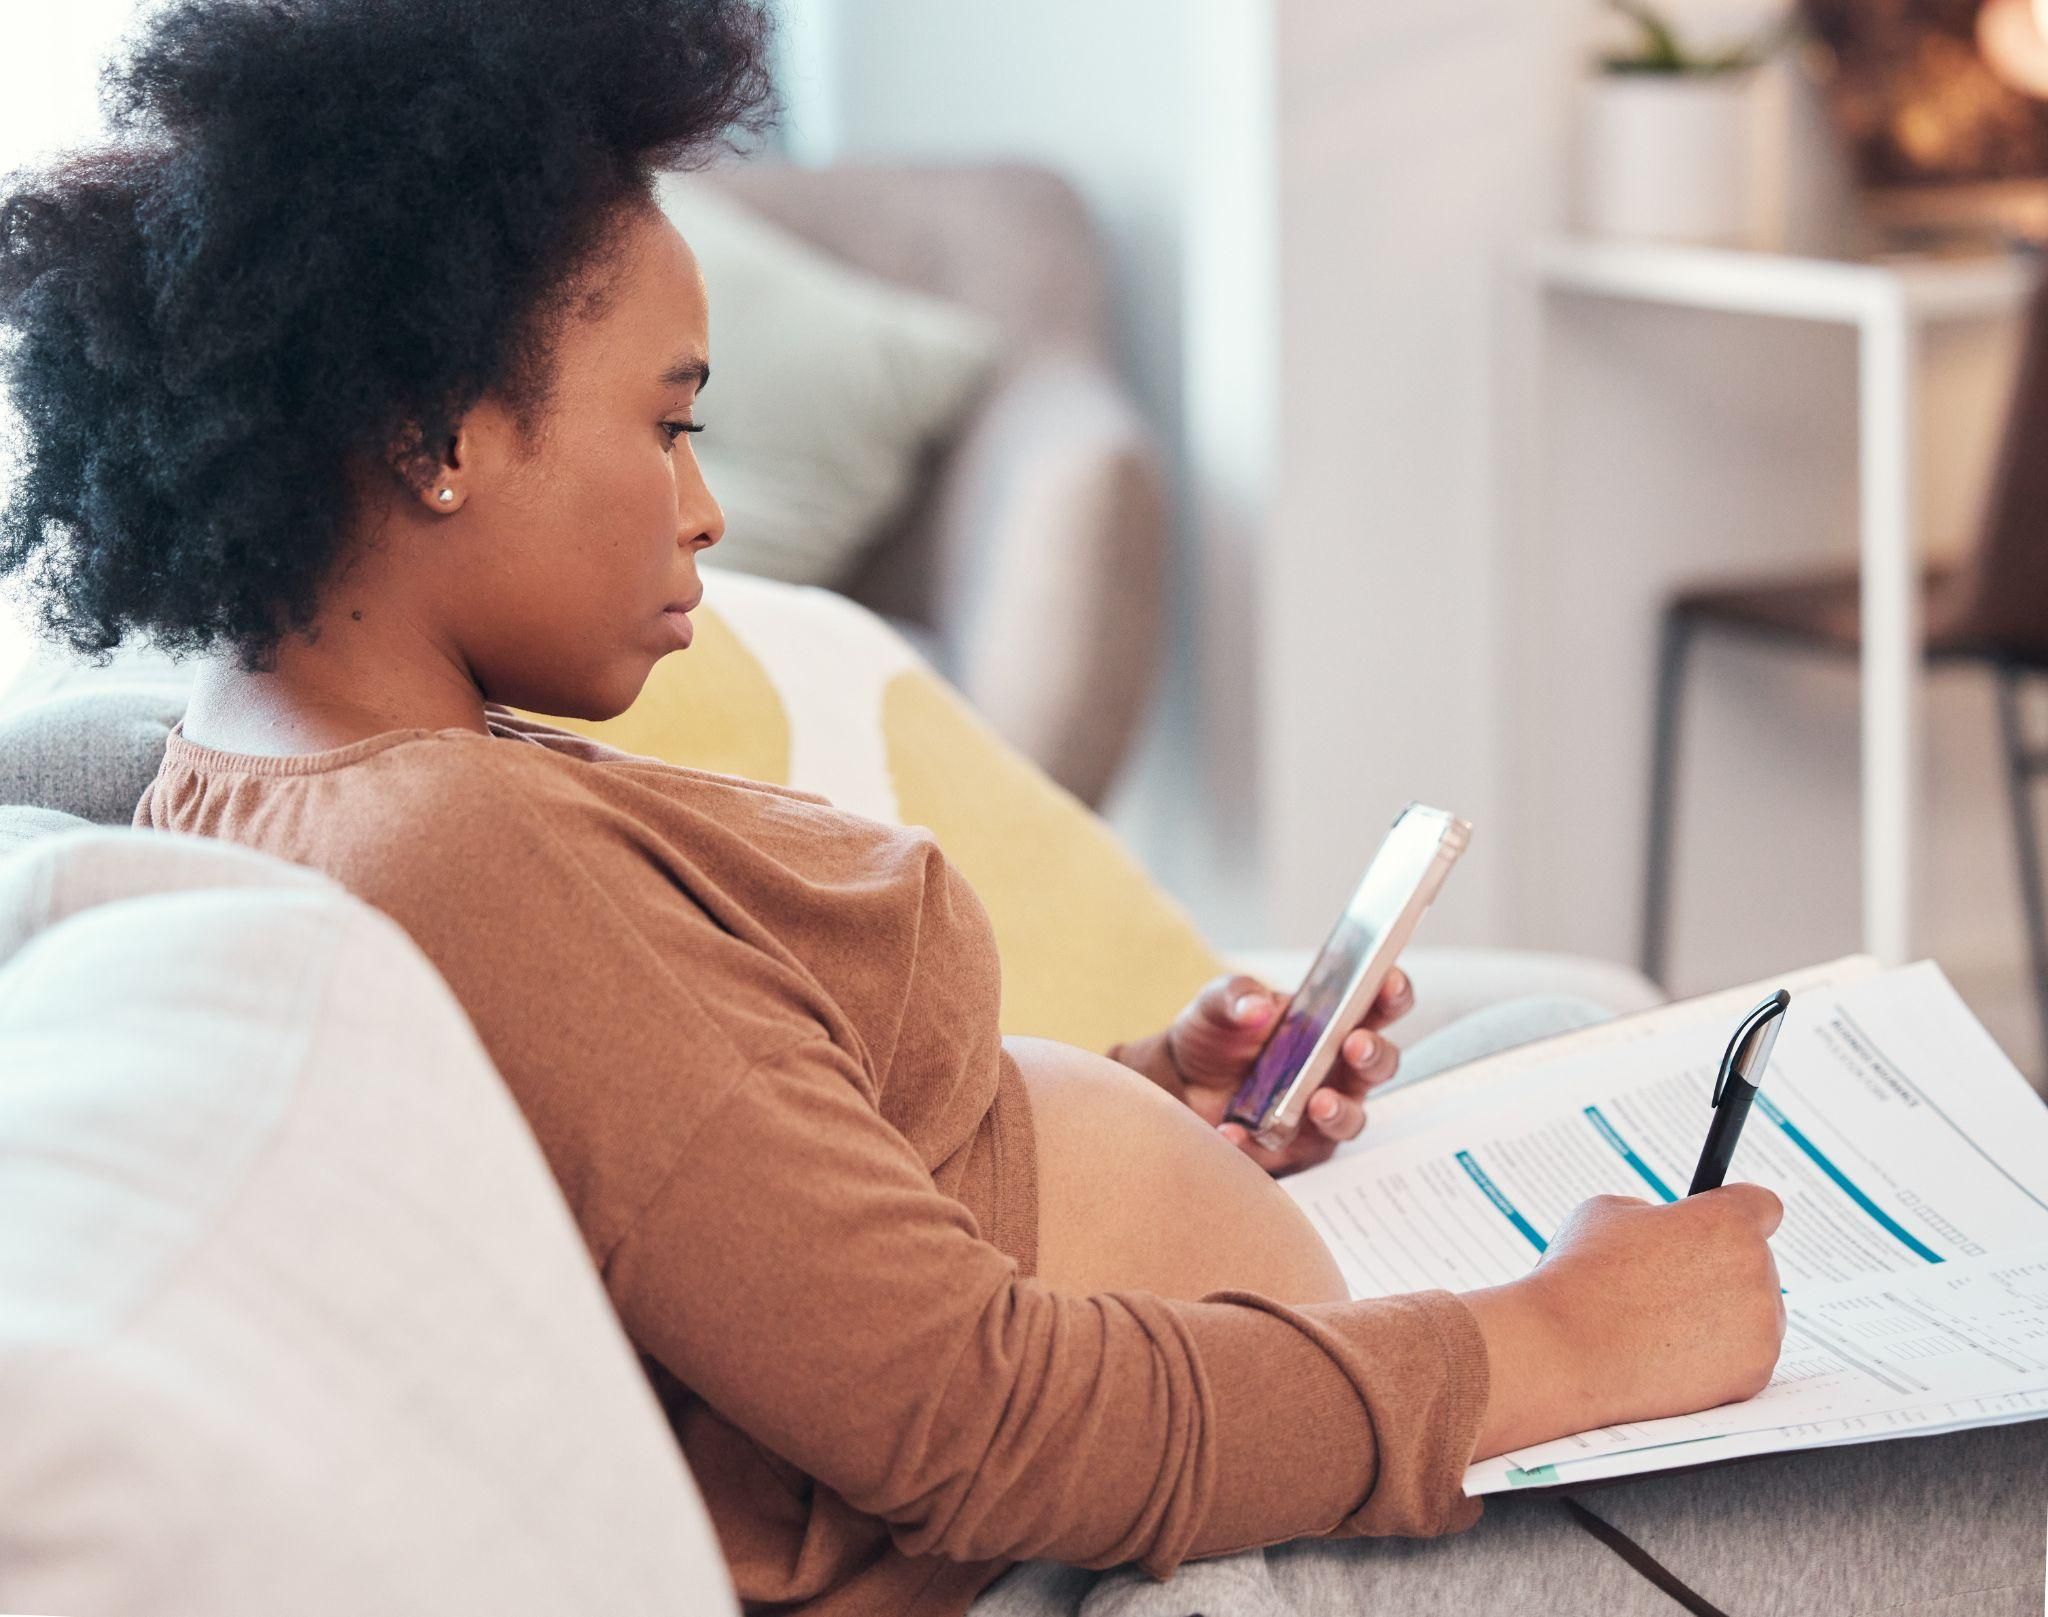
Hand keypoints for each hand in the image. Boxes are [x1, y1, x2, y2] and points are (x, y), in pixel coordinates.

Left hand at [1119, 968, 1414, 1176]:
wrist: (1181, 1081)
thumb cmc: (1216, 1034)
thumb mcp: (1218, 1004)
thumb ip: (1236, 996)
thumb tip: (1257, 1007)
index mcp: (1333, 1021)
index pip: (1378, 1005)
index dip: (1391, 993)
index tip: (1387, 980)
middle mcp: (1338, 1067)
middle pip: (1379, 1063)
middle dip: (1373, 1053)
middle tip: (1355, 1045)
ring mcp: (1323, 1111)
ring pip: (1351, 1117)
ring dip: (1338, 1110)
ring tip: (1317, 1103)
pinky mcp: (1296, 1148)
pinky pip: (1288, 1151)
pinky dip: (1259, 1142)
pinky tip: (1233, 1131)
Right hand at [1460, 1187, 1786, 1459]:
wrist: (1565, 1350)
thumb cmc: (1580, 1274)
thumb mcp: (1608, 1212)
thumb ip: (1656, 1215)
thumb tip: (1671, 1231)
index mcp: (1726, 1221)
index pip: (1763, 1205)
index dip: (1736, 1214)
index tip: (1719, 1226)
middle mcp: (1757, 1270)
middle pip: (1753, 1263)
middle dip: (1718, 1270)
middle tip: (1669, 1285)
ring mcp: (1762, 1326)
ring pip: (1752, 1312)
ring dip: (1721, 1314)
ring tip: (1662, 1324)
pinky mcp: (1754, 1373)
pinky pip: (1744, 1356)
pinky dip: (1716, 1357)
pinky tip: (1671, 1353)